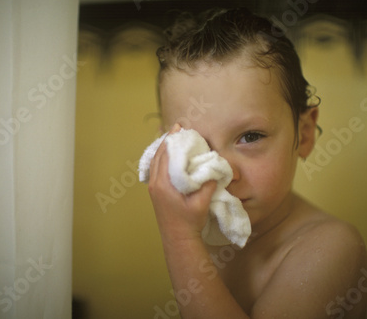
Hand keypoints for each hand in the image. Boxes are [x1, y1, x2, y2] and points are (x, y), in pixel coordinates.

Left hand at [147, 124, 217, 242]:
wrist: (178, 240)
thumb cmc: (190, 222)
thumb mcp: (202, 203)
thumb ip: (207, 184)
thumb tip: (213, 167)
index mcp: (164, 184)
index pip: (166, 155)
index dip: (173, 140)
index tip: (179, 127)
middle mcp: (155, 183)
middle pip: (158, 155)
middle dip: (168, 140)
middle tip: (177, 128)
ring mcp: (153, 188)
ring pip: (155, 161)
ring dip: (164, 148)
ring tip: (173, 137)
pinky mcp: (155, 192)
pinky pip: (155, 169)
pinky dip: (161, 158)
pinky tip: (169, 155)